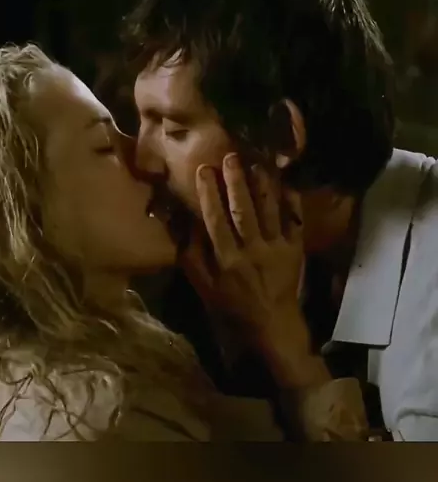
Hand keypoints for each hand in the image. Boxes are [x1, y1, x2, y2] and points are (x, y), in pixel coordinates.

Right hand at [191, 152, 304, 338]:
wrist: (272, 324)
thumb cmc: (232, 306)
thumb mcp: (204, 287)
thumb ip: (193, 255)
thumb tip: (185, 223)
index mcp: (227, 260)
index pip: (216, 220)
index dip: (209, 194)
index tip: (204, 170)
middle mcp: (252, 251)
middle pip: (243, 211)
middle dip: (236, 182)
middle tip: (231, 157)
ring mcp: (277, 249)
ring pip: (270, 211)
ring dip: (263, 186)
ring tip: (257, 164)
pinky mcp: (295, 249)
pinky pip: (295, 221)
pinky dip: (291, 201)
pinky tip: (285, 183)